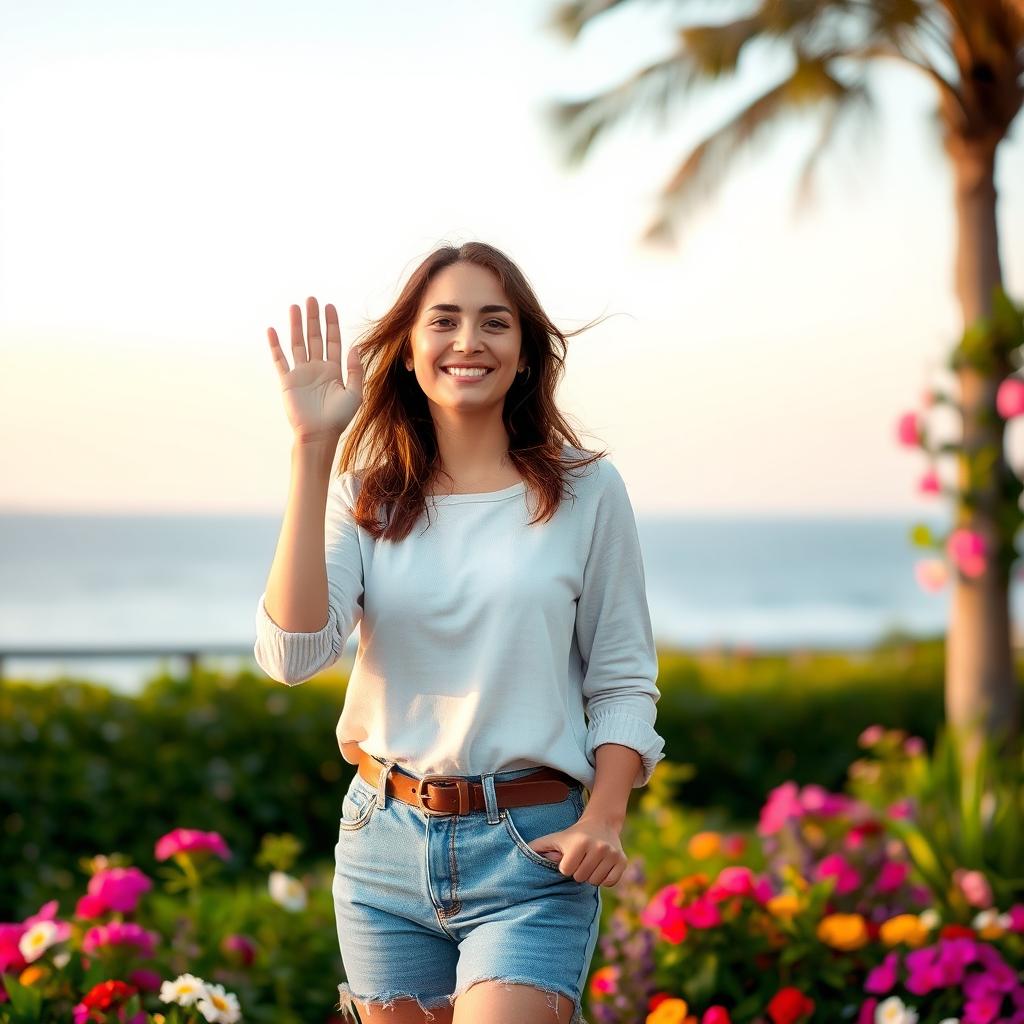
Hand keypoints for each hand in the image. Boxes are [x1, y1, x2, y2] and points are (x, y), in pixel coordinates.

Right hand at [267, 296, 364, 443]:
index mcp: (334, 370)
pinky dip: (275, 345)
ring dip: (296, 325)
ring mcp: (301, 373)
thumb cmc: (338, 418)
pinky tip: (272, 330)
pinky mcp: (287, 381)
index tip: (329, 307)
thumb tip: (355, 347)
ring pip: (298, 344)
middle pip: (314, 338)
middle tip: (312, 299)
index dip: (331, 324)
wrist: (319, 435)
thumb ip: (355, 370)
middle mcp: (317, 369)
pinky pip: (280, 360)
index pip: (332, 341)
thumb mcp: (355, 394)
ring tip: (295, 307)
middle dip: (313, 319)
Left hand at [527, 816, 627, 887]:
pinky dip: (604, 879)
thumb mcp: (554, 838)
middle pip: (581, 877)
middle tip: (581, 859)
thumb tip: (518, 855)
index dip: (566, 866)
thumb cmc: (572, 835)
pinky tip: (601, 867)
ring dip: (590, 875)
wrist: (601, 823)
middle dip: (578, 871)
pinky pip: (610, 883)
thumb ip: (537, 847)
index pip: (567, 871)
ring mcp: (612, 854)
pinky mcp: (622, 861)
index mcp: (580, 842)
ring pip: (595, 882)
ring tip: (590, 862)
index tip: (570, 856)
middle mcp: (598, 847)